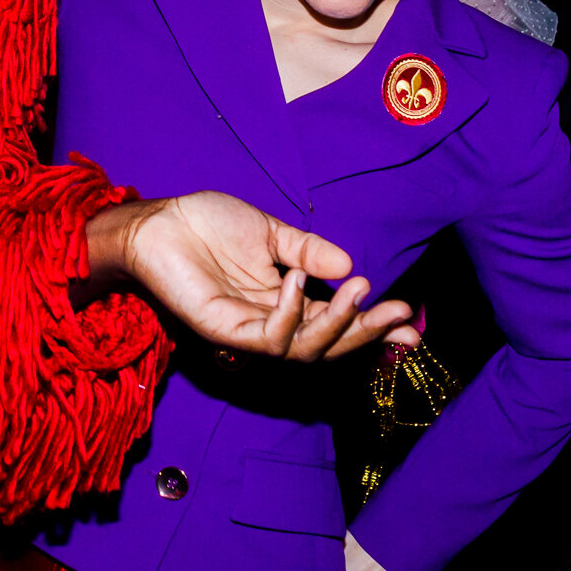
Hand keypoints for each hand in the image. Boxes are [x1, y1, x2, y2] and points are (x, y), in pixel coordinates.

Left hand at [87, 193, 416, 360]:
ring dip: (337, 323)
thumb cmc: (208, 223)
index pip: (336, 323)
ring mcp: (248, 331)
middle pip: (329, 346)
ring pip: (305, 350)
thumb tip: (350, 265)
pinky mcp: (224, 332)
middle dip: (368, 332)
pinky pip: (268, 338)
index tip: (409, 322)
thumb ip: (309, 252)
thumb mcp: (271, 233)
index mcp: (286, 301)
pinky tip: (294, 282)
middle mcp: (271, 322)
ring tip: (358, 290)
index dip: (373, 327)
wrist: (161, 221)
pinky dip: (289, 313)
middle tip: (398, 312)